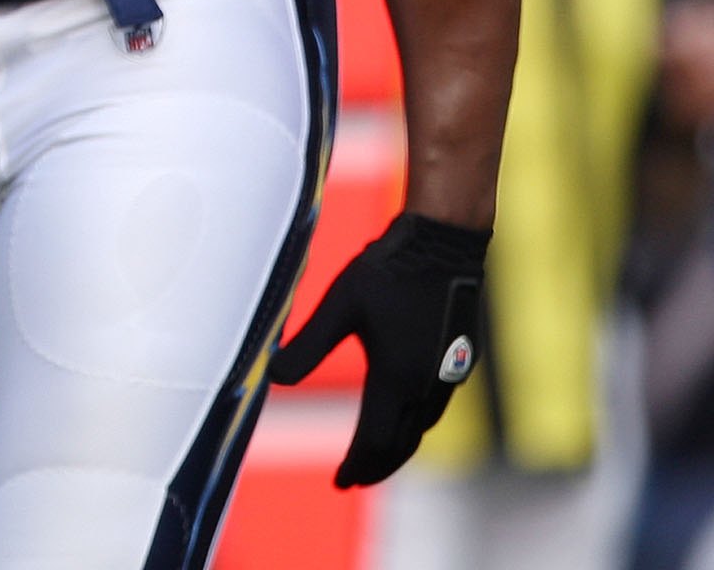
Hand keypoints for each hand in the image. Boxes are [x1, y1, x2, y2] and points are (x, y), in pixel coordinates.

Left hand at [271, 211, 487, 486]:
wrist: (444, 245)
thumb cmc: (388, 272)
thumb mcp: (339, 306)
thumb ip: (307, 346)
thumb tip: (272, 378)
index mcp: (395, 378)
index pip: (374, 442)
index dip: (356, 466)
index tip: (339, 483)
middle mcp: (425, 386)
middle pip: (400, 445)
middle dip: (374, 467)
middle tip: (352, 481)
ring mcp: (447, 377)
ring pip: (419, 430)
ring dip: (396, 450)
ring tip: (372, 458)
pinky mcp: (456, 363)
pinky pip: (432, 411)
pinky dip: (412, 428)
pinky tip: (400, 419)